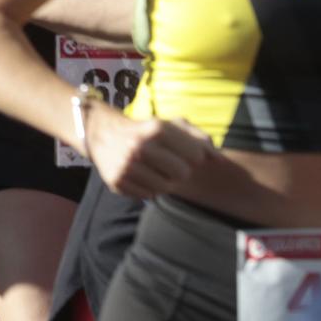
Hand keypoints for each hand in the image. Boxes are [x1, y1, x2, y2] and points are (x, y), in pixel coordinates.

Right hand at [83, 103, 217, 198]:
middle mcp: (140, 146)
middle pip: (183, 173)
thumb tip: (219, 160)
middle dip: (179, 170)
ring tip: (154, 169)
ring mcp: (126, 165)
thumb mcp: (170, 125)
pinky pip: (147, 196)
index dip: (192, 155)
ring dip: (164, 181)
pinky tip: (140, 176)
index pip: (196, 155)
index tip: (182, 151)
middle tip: (167, 163)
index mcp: (156, 129)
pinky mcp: (117, 181)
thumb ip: (199, 138)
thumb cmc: (145, 130)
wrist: (101, 132)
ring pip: (166, 188)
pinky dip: (147, 188)